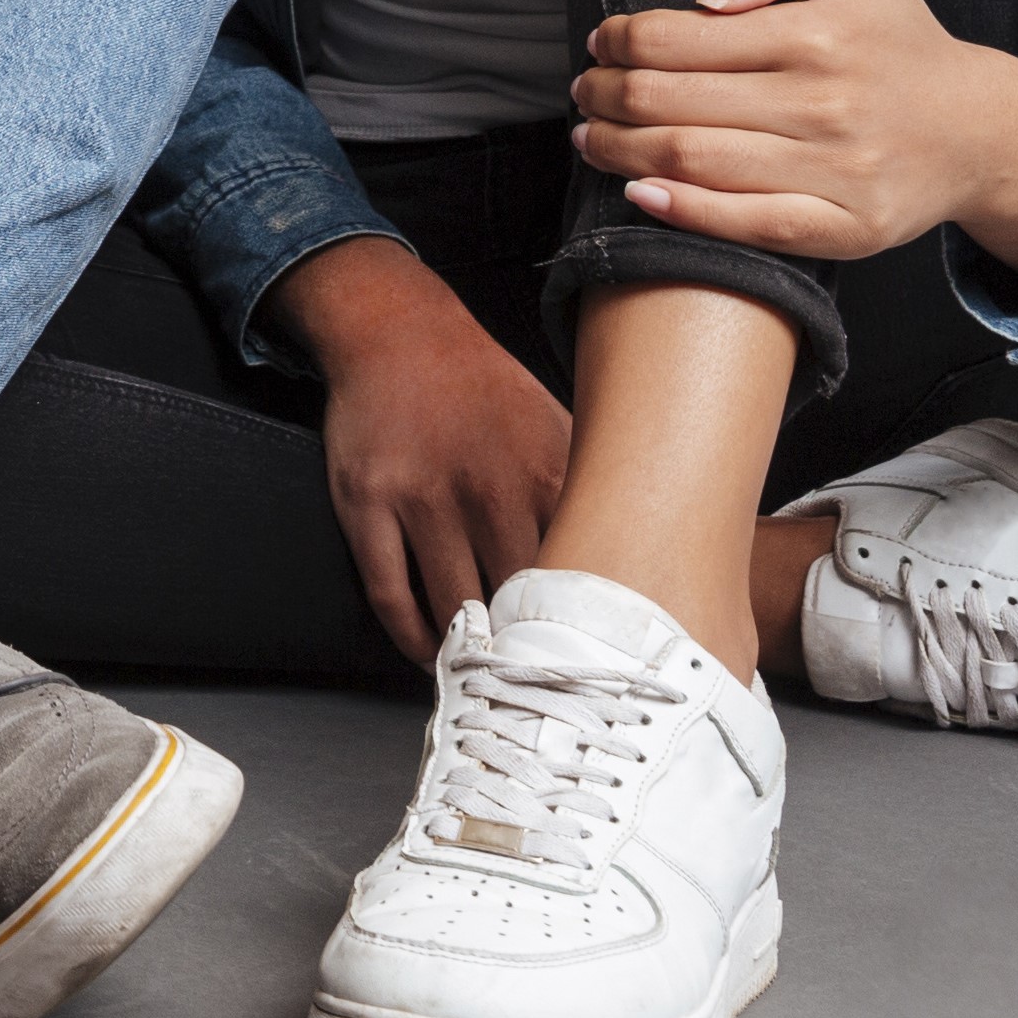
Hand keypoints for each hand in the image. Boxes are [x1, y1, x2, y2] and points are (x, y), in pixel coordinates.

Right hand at [277, 237, 570, 658]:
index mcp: (547, 473)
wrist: (400, 336)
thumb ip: (594, 492)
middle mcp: (488, 489)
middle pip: (520, 602)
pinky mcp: (367, 505)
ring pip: (453, 608)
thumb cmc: (486, 392)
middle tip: (542, 681)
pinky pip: (390, 593)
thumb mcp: (559, 428)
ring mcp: (421, 498)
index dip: (591, 629)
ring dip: (471, 652)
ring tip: (486, 672)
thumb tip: (649, 558)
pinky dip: (409, 636)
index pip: (581, 574)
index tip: (599, 664)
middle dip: (532, 648)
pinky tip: (428, 650)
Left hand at [576, 0, 1017, 278]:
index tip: (601, 43)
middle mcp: (826, 105)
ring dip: (617, 150)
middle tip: (585, 91)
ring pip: (691, 162)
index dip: (619, 40)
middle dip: (605, 95)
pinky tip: (637, 190)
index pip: (675, 37)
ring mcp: (839, 173)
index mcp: (819, 36)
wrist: (979, 130)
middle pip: (667, 102)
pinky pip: (745, 224)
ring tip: (590, 136)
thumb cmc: (895, 41)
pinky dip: (677, 211)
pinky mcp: (848, 229)